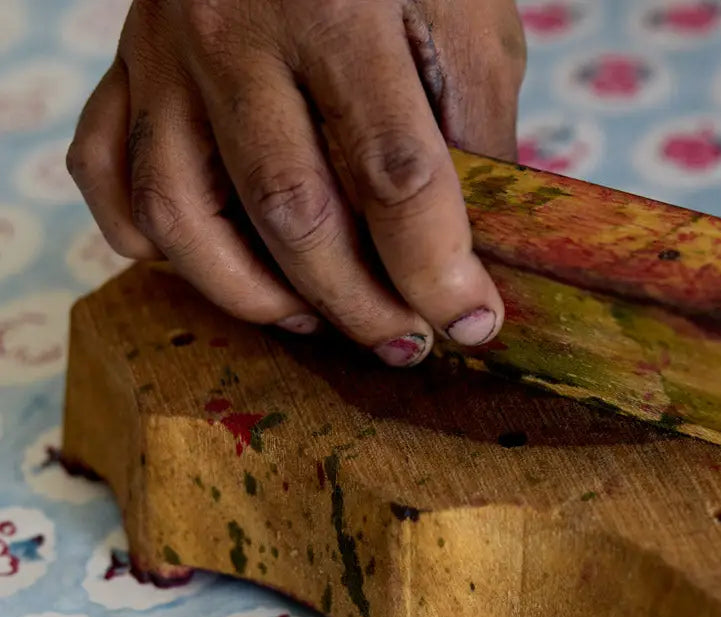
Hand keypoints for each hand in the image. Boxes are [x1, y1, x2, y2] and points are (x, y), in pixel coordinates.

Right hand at [66, 0, 525, 365]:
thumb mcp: (466, 20)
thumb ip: (475, 131)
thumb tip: (468, 253)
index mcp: (338, 9)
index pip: (391, 174)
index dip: (436, 270)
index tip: (471, 322)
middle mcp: (232, 31)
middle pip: (290, 213)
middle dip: (357, 304)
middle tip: (403, 340)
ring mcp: (163, 52)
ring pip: (180, 215)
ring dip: (254, 296)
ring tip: (315, 318)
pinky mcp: (125, 65)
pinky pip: (105, 172)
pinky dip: (150, 242)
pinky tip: (217, 267)